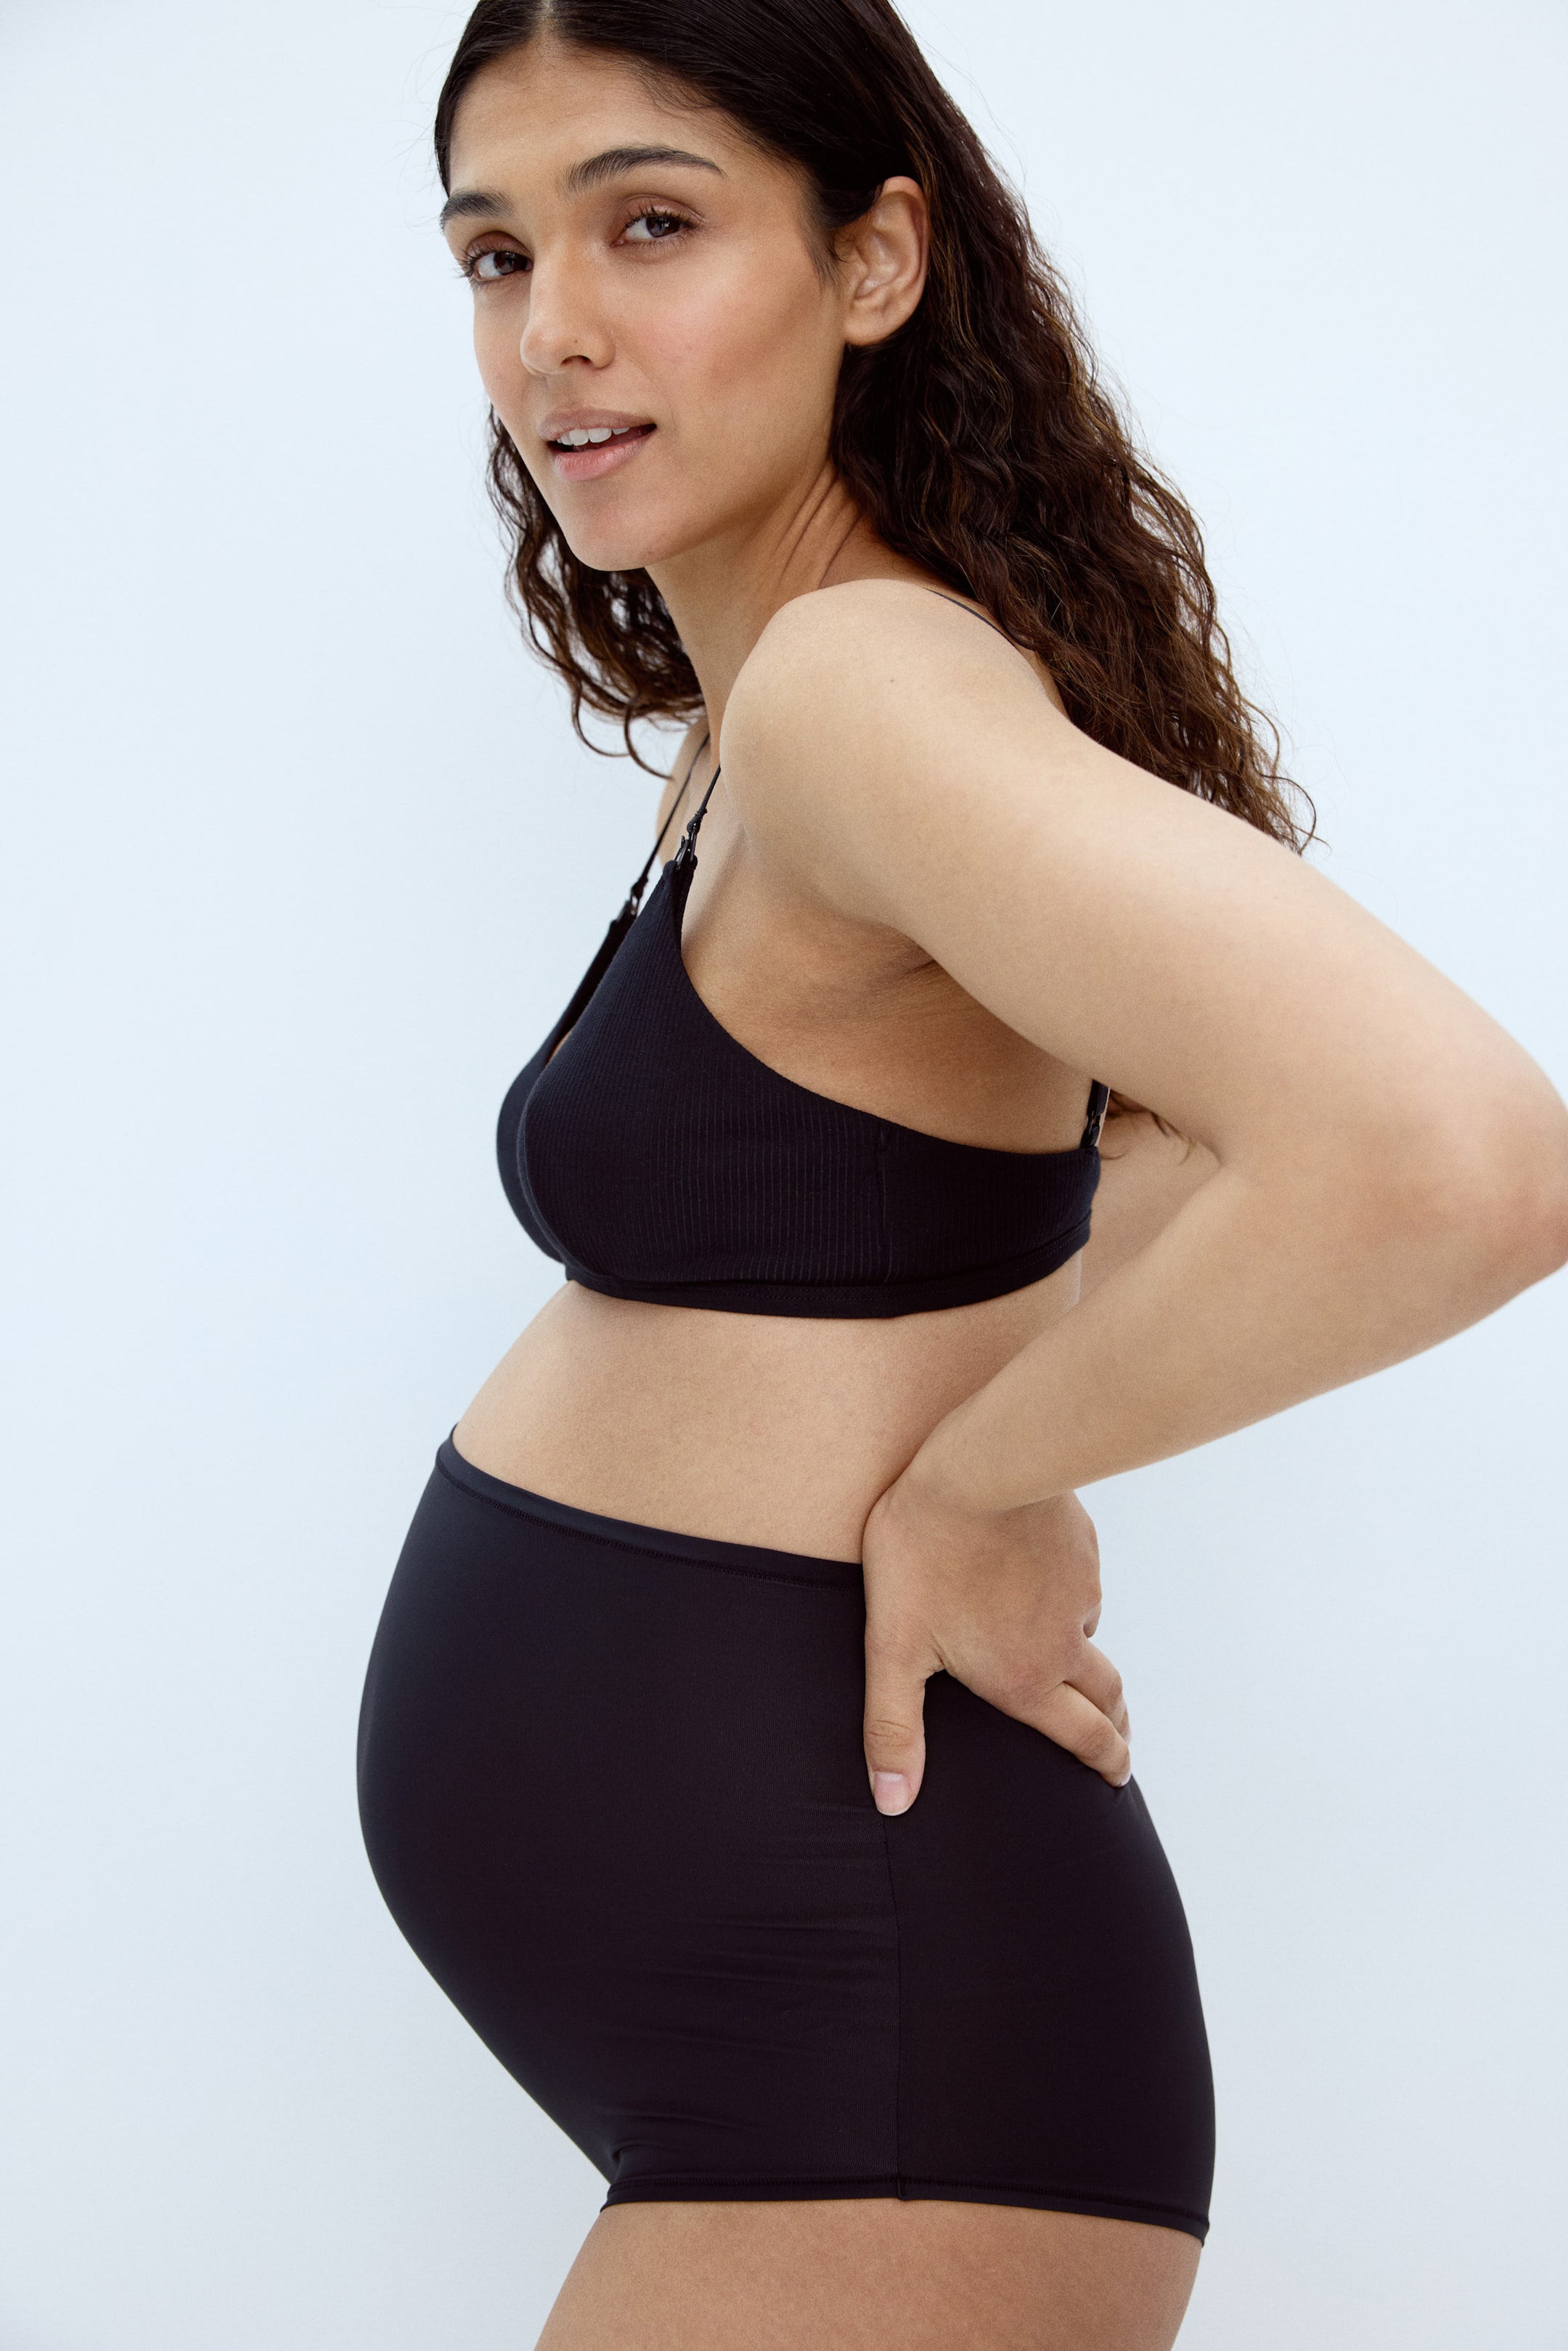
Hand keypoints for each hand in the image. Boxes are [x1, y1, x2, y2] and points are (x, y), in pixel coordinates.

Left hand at [860, 1459, 1131, 1814]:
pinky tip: (1043, 1580)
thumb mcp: (894, 1648)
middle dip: (1114, 1724)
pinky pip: (1080, 1580)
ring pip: (1089, 1630)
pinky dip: (1069, 1594)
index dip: (1105, 1762)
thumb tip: (893, 1803)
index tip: (1118, 1777)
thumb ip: (893, 1727)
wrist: (976, 1467)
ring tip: (1066, 1655)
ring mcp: (1079, 1588)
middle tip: (1117, 1738)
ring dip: (1084, 1652)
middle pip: (1107, 1695)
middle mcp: (1065, 1641)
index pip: (1085, 1735)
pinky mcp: (1081, 1544)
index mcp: (1027, 1677)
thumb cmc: (925, 1556)